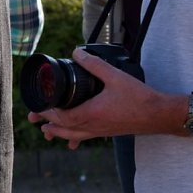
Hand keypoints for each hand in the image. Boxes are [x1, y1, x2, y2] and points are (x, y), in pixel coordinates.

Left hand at [27, 47, 171, 147]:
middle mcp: (93, 126)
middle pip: (63, 129)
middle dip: (47, 123)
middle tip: (33, 118)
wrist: (159, 115)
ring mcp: (100, 131)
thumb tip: (77, 52)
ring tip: (46, 131)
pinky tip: (72, 140)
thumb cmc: (139, 97)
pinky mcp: (107, 132)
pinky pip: (85, 138)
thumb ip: (94, 64)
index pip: (62, 117)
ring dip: (58, 133)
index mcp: (92, 113)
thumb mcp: (114, 76)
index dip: (48, 112)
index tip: (37, 106)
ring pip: (73, 136)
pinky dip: (74, 138)